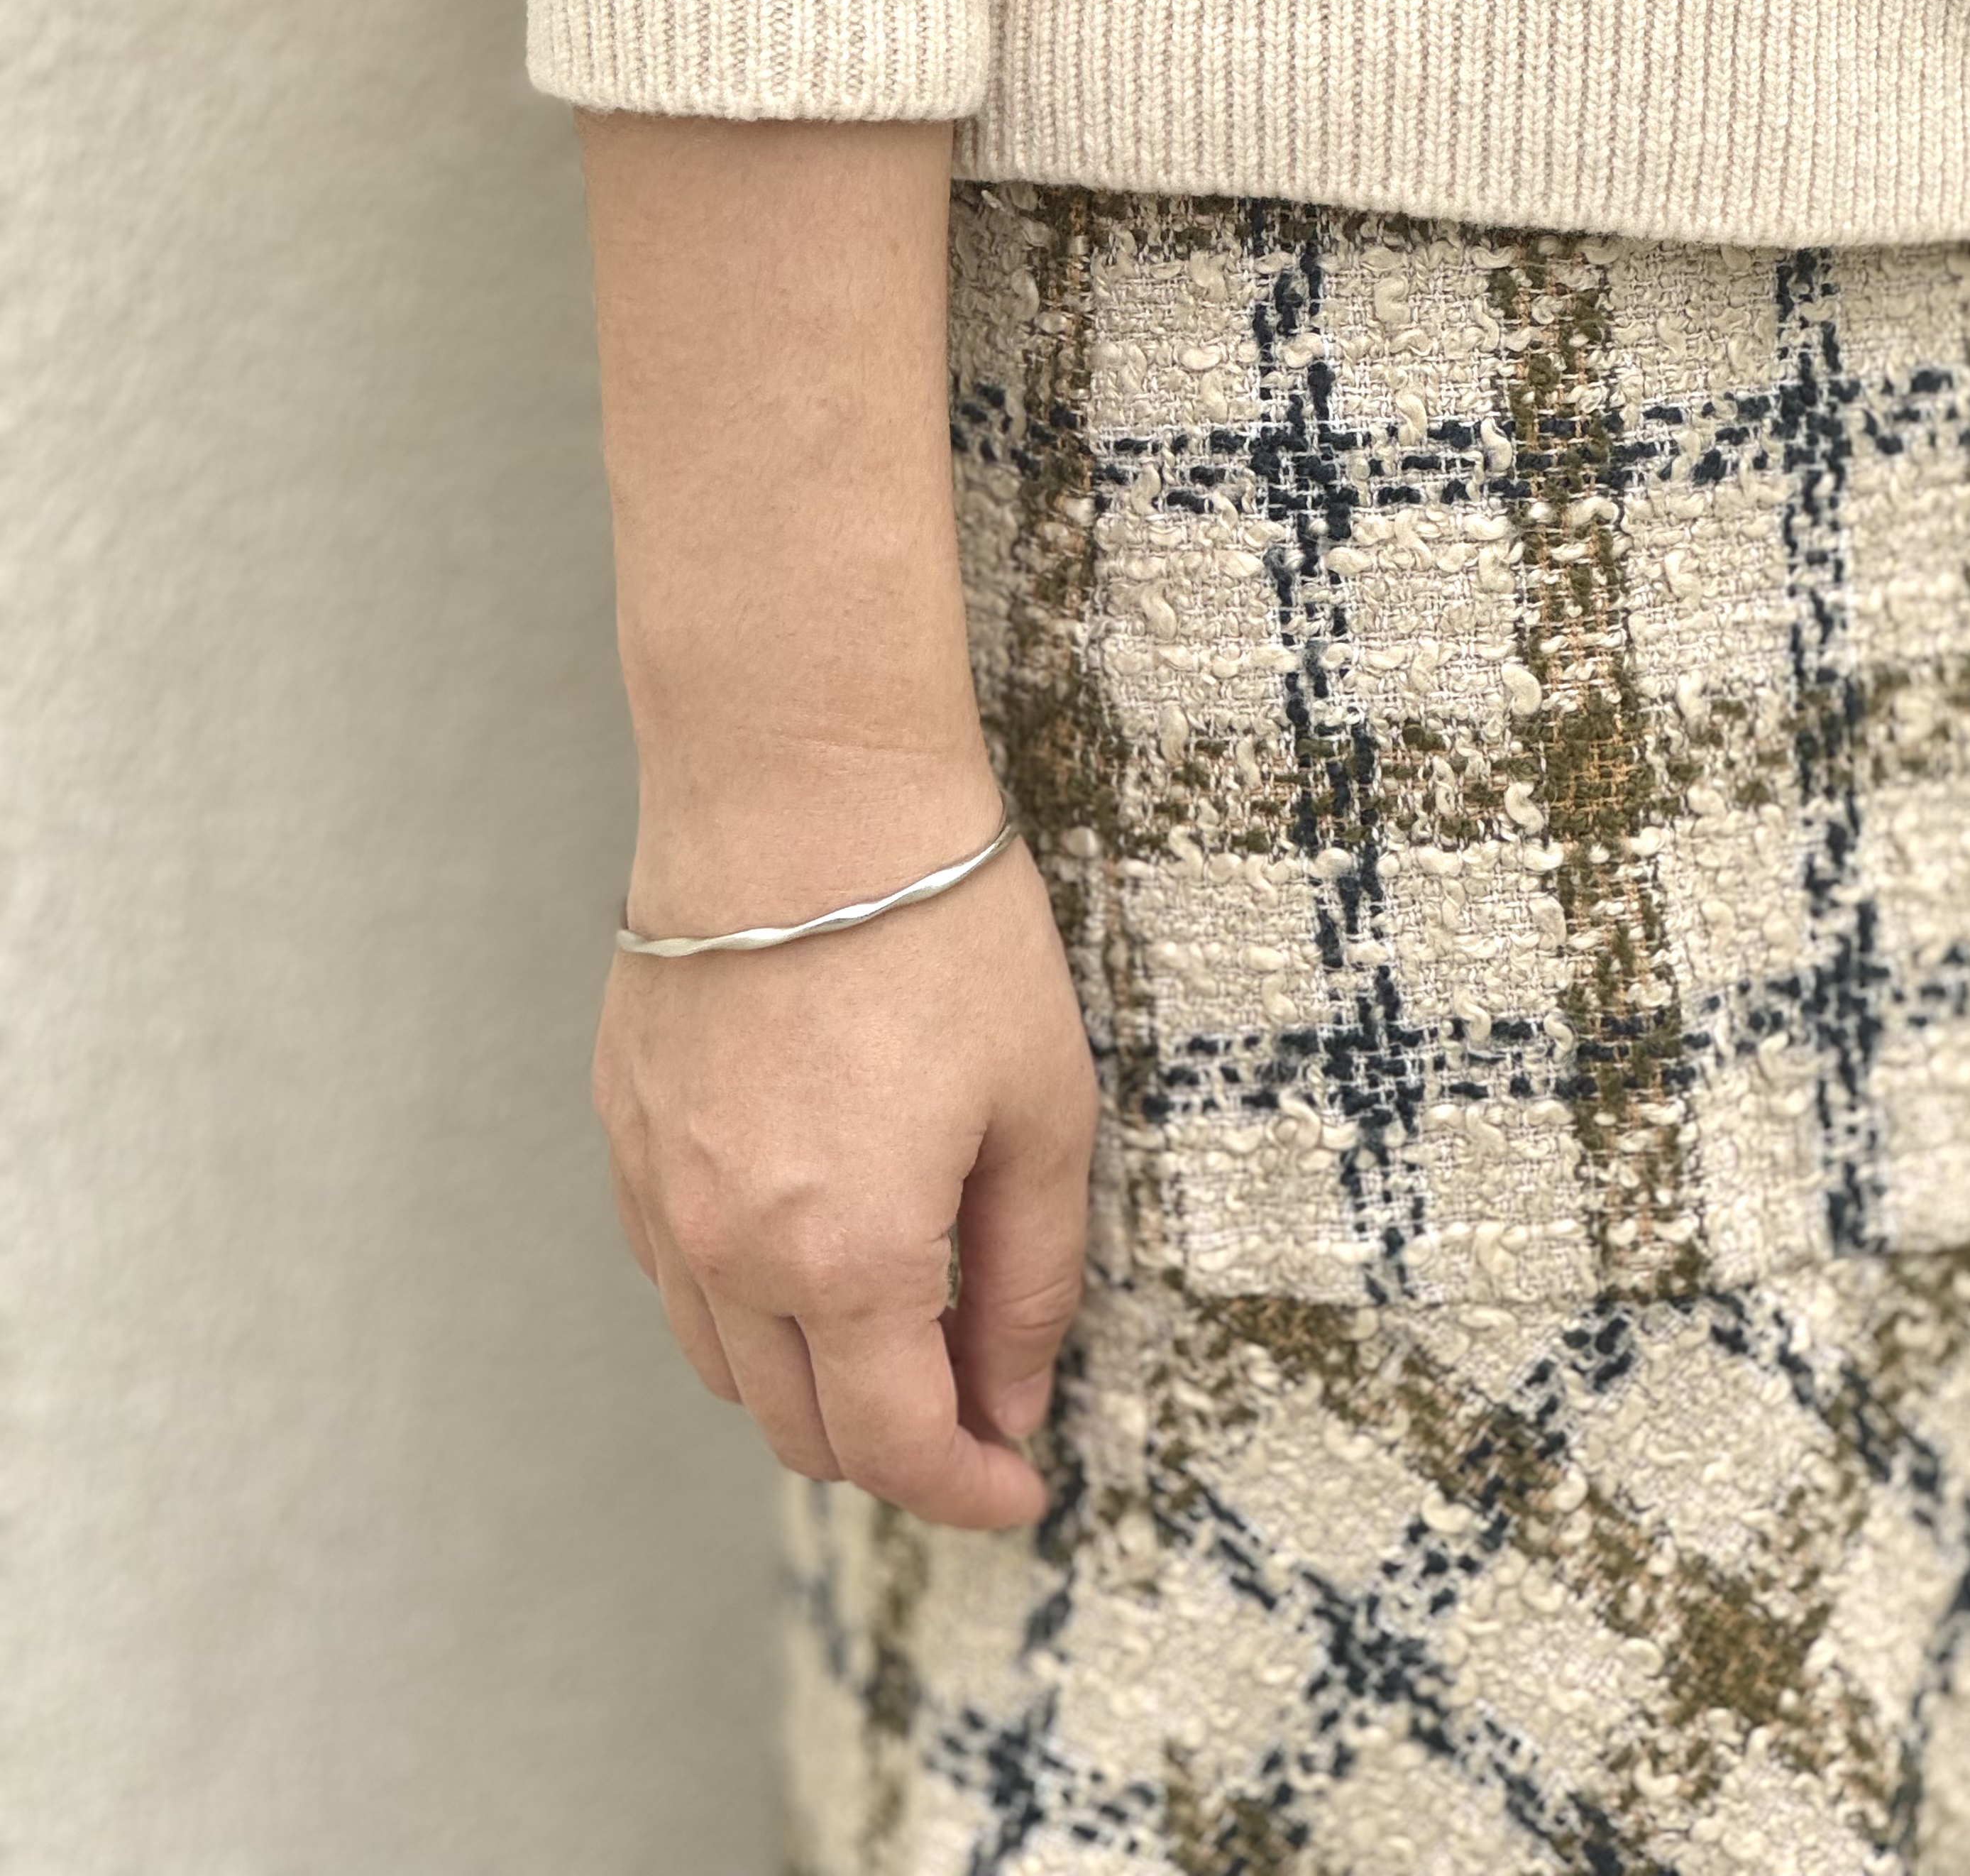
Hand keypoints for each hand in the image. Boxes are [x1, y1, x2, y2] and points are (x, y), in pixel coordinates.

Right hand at [595, 817, 1096, 1531]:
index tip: (1021, 1483)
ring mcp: (657, 1186)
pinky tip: (803, 1250)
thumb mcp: (1041, 1109)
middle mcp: (725, 1246)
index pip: (893, 1445)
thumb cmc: (941, 930)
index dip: (968, 1489)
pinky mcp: (623, 1122)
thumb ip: (1028, 1279)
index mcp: (842, 1255)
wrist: (800, 785)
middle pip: (796, 1425)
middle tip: (972, 1414)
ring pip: (720, 1359)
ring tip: (894, 1335)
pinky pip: (670, 1268)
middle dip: (891, 1448)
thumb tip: (1012, 1402)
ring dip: (807, 1382)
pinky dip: (737, 1301)